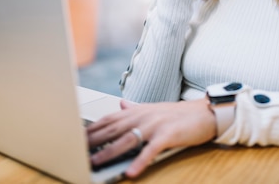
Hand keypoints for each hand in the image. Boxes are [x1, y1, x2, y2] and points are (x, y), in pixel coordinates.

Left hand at [87, 98, 215, 177]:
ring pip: (127, 139)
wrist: (204, 112)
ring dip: (109, 151)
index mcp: (136, 111)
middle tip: (75, 151)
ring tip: (95, 162)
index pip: (107, 120)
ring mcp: (154, 125)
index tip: (74, 138)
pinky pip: (151, 149)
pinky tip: (131, 171)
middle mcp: (142, 116)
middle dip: (92, 141)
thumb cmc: (177, 114)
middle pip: (112, 129)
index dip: (90, 129)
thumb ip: (134, 109)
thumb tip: (120, 106)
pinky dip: (141, 160)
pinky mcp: (168, 135)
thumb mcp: (152, 110)